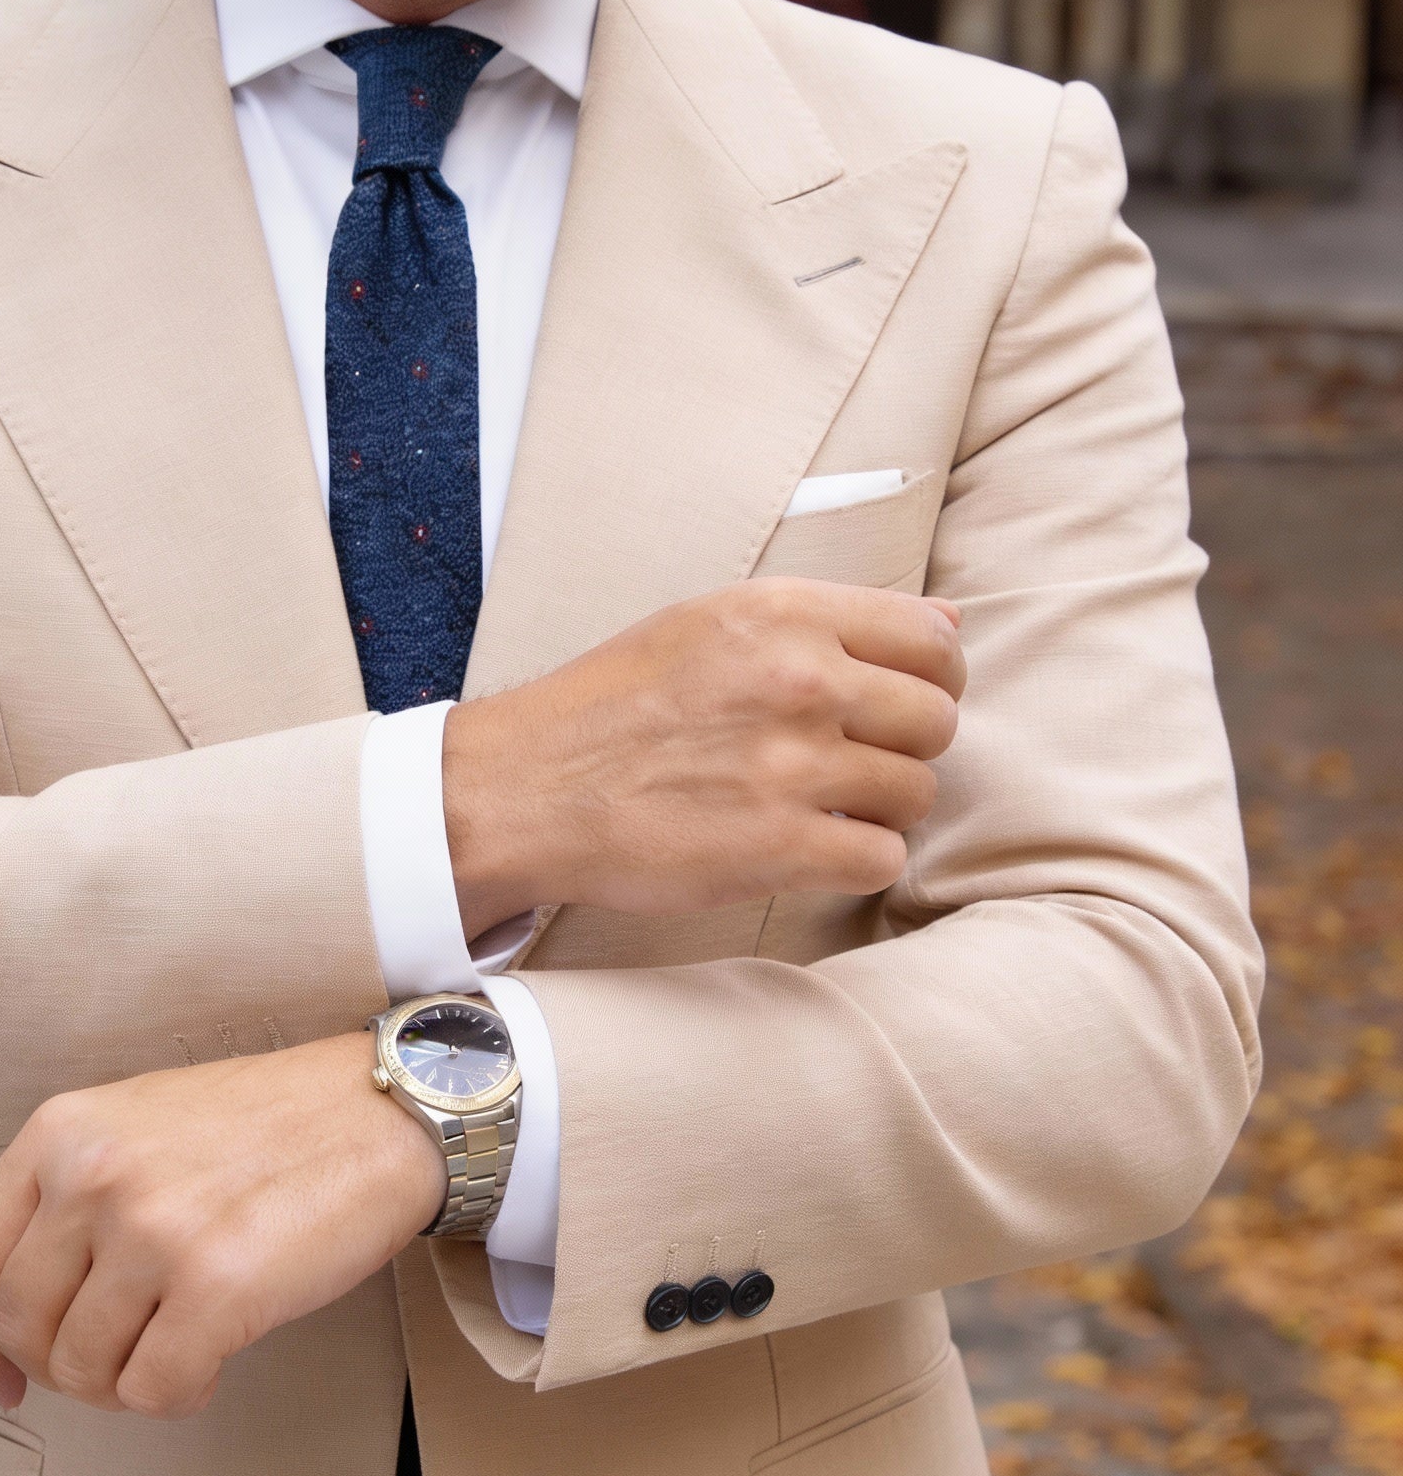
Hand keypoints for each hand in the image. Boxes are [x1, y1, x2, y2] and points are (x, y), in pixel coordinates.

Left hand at [0, 1032, 445, 1419]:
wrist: (378, 1112)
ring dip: (125, 1383)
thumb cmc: (266, 1126)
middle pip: (18, 1329)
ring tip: (177, 1349)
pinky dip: (179, 1396)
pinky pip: (153, 1392)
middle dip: (61, 1371)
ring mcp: (151, 1230)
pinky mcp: (215, 1286)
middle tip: (115, 1364)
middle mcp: (93, 1175)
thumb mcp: (138, 1124)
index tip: (0, 1379)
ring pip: (82, 1370)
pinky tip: (213, 1362)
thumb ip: (70, 1195)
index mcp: (61, 1132)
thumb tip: (21, 1319)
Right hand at [444, 577, 964, 932]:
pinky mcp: (783, 847)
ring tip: (820, 807)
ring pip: (917, 792)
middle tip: (851, 762)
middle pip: (935, 719)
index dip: (931, 678)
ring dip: (879, 808)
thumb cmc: (611, 707)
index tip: (896, 702)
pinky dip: (857, 861)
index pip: (933, 640)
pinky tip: (810, 849)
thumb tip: (950, 621)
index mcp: (783, 614)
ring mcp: (794, 766)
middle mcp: (798, 680)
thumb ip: (825, 620)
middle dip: (904, 746)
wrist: (527, 789)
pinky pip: (883, 858)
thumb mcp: (708, 623)